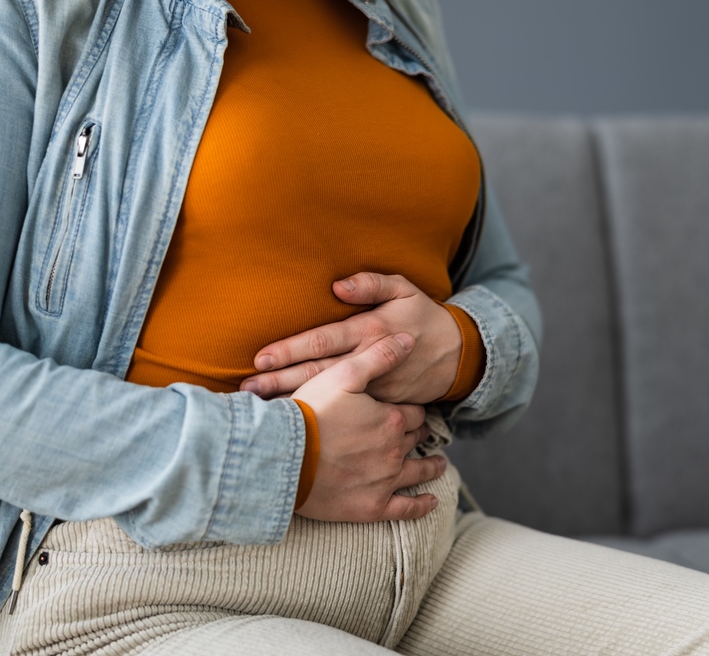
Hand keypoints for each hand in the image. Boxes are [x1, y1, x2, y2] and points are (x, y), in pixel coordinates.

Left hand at [241, 273, 461, 403]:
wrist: (459, 356)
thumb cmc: (423, 317)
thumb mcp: (404, 290)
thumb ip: (371, 284)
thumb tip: (337, 285)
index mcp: (370, 330)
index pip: (322, 340)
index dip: (290, 350)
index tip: (260, 358)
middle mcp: (369, 362)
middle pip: (317, 373)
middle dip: (281, 382)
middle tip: (249, 390)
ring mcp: (375, 388)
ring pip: (330, 396)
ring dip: (296, 403)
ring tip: (263, 410)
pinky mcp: (382, 406)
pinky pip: (348, 412)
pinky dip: (323, 418)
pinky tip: (298, 424)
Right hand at [292, 333, 446, 521]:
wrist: (282, 457)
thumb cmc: (310, 412)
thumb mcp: (343, 374)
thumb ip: (379, 356)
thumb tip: (409, 339)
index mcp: (391, 419)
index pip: (413, 413)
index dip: (411, 410)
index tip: (409, 411)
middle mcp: (394, 451)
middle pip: (414, 439)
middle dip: (417, 434)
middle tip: (421, 433)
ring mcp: (385, 481)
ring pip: (417, 472)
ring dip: (430, 467)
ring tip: (439, 465)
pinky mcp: (371, 507)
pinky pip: (405, 509)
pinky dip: (420, 505)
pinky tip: (430, 502)